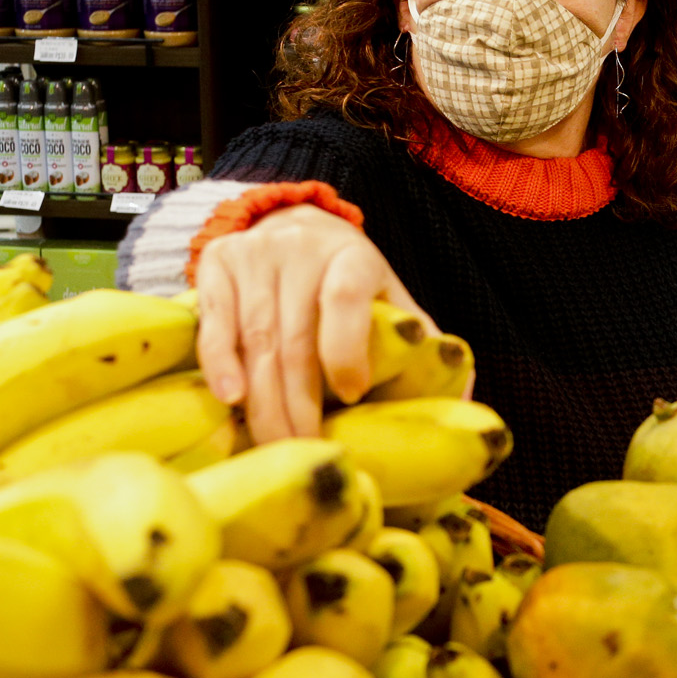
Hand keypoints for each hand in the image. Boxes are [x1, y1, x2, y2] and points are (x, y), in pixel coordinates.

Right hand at [195, 204, 435, 444]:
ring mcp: (255, 254)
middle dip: (299, 404)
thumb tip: (461, 394)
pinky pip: (215, 322)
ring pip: (256, 338)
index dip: (346, 348)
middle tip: (306, 452)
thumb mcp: (388, 296)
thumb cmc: (349, 279)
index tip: (352, 395)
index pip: (347, 297)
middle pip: (296, 337)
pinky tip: (230, 399)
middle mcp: (302, 249)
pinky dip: (219, 363)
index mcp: (354, 257)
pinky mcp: (217, 262)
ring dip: (263, 401)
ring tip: (274, 446)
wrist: (295, 226)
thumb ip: (417, 339)